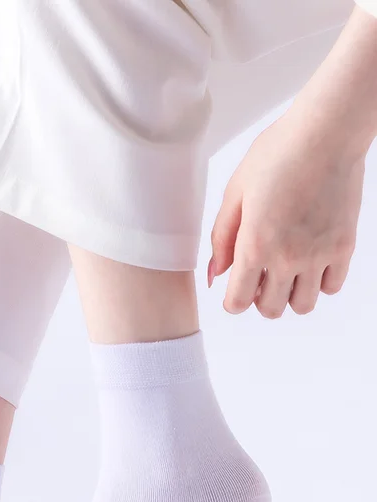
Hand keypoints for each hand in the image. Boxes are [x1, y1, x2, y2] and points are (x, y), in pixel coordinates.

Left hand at [208, 109, 365, 317]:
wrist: (326, 134)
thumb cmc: (277, 155)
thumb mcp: (234, 194)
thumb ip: (221, 239)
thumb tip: (215, 275)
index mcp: (255, 246)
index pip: (238, 302)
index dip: (232, 300)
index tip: (234, 290)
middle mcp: (288, 257)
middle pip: (271, 309)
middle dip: (259, 299)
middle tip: (260, 277)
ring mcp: (319, 254)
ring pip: (303, 305)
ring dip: (290, 295)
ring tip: (285, 272)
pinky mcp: (344, 246)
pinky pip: (332, 287)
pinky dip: (319, 283)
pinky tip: (310, 263)